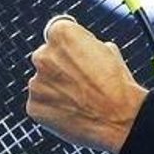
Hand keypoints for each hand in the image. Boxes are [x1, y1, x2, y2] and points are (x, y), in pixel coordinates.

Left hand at [25, 16, 146, 153]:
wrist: (119, 120)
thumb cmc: (117, 86)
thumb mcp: (108, 51)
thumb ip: (86, 46)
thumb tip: (82, 49)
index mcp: (61, 35)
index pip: (57, 33)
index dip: (70, 45)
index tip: (77, 54)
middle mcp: (43, 56)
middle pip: (47, 57)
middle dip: (60, 67)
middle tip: (80, 80)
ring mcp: (36, 83)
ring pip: (43, 81)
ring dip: (55, 87)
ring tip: (79, 99)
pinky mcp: (34, 106)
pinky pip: (41, 103)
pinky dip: (52, 106)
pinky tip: (71, 111)